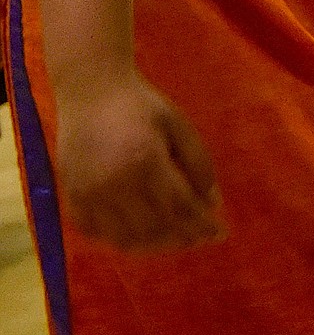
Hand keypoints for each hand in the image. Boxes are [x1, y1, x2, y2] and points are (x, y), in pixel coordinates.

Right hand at [56, 71, 224, 250]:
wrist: (91, 88)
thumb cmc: (141, 104)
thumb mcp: (179, 125)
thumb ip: (198, 164)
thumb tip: (212, 204)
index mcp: (146, 162)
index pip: (181, 208)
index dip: (203, 225)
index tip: (220, 233)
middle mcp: (115, 183)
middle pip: (155, 229)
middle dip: (182, 238)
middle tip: (199, 237)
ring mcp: (89, 192)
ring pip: (125, 238)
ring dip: (153, 245)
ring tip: (173, 239)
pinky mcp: (72, 194)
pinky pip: (95, 231)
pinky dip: (117, 238)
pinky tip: (137, 234)